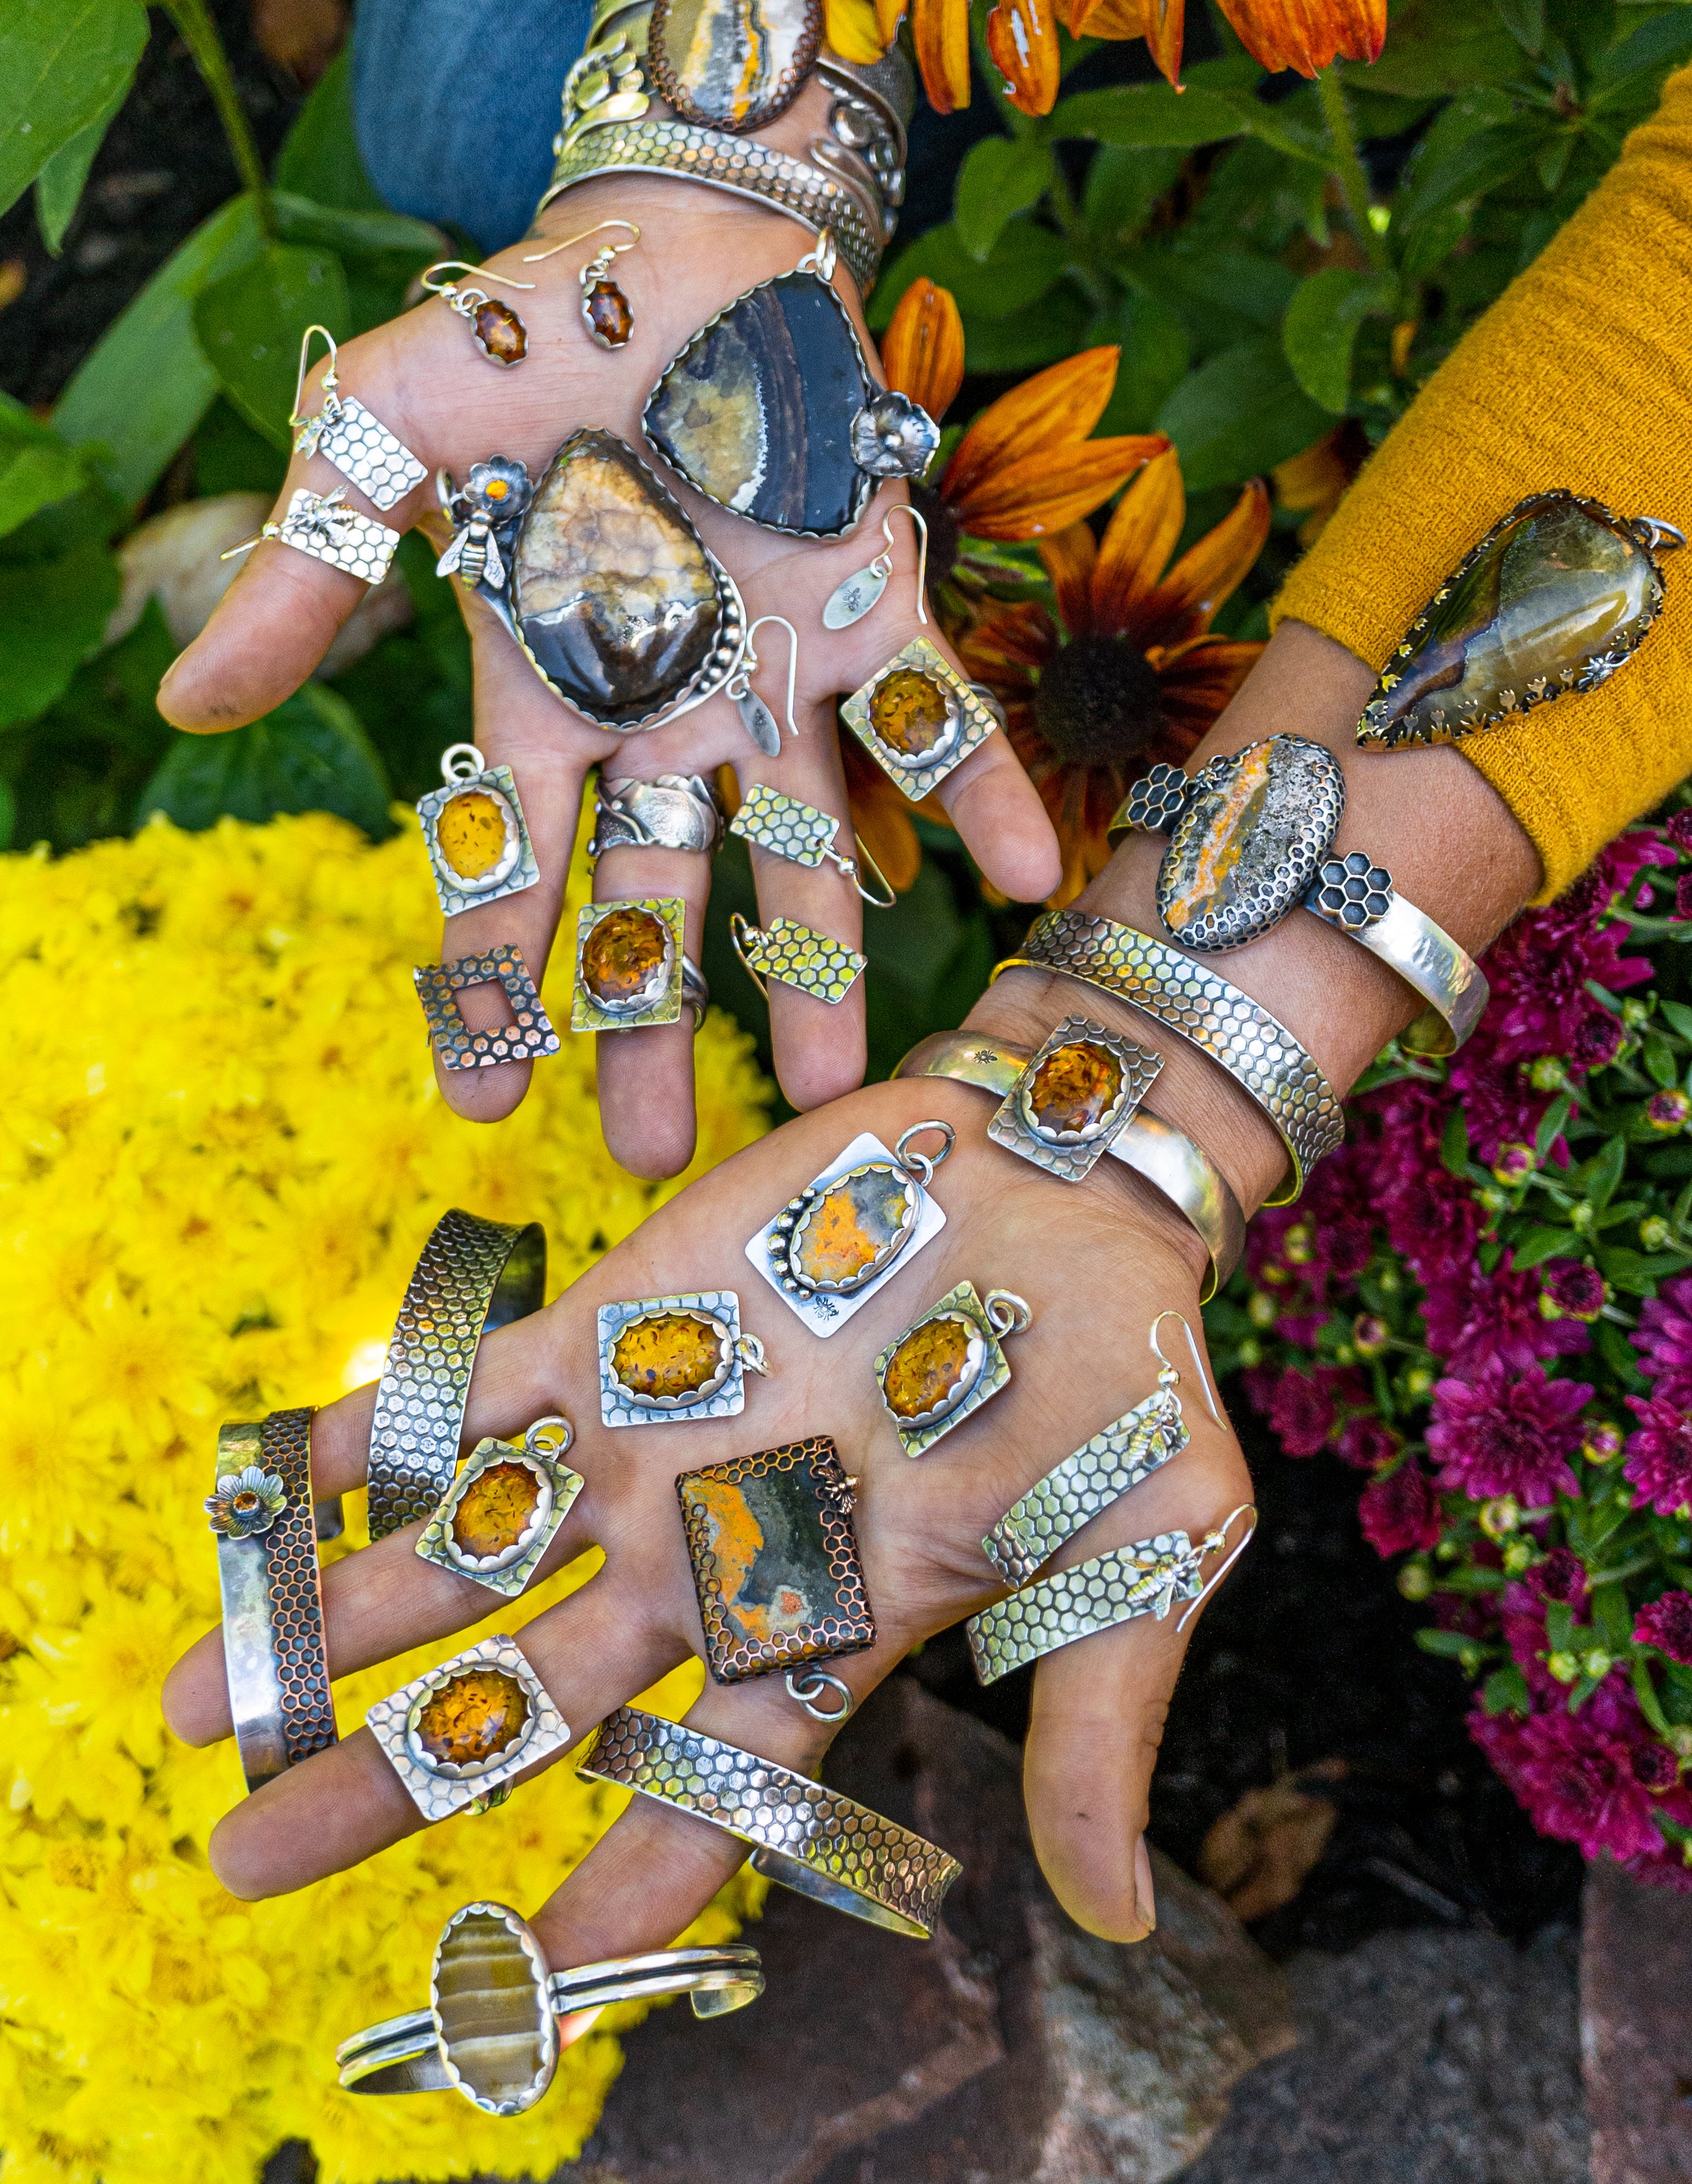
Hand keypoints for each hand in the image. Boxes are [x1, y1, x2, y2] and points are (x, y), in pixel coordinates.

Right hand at [157, 166, 1060, 1177]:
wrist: (667, 241)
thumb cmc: (516, 341)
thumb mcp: (380, 440)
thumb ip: (307, 570)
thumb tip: (183, 701)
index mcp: (549, 693)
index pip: (514, 868)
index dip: (496, 986)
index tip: (483, 1107)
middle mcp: (666, 713)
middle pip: (657, 900)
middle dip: (656, 1023)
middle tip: (658, 1158)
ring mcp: (776, 673)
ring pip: (798, 847)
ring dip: (820, 966)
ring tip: (841, 1091)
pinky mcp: (874, 602)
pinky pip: (934, 714)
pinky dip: (976, 789)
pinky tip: (1026, 877)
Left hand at [161, 972, 1250, 1975]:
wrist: (1071, 1174)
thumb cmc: (1125, 1372)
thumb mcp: (1142, 1555)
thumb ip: (1098, 1722)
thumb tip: (1117, 1917)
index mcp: (825, 1628)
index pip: (700, 1791)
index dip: (616, 1884)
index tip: (511, 1974)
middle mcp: (709, 1553)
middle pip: (527, 1697)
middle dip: (391, 1777)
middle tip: (247, 1860)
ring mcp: (653, 1439)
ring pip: (468, 1556)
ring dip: (338, 1624)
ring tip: (200, 1697)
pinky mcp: (621, 1320)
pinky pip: (472, 1395)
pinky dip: (376, 1439)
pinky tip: (274, 1486)